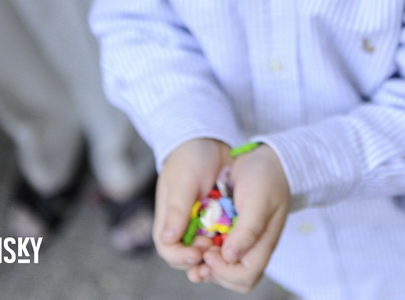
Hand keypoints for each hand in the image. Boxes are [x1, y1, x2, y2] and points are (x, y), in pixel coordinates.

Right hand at [153, 138, 230, 273]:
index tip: (197, 254)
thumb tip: (168, 239)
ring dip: (214, 258)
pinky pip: (222, 240)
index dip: (181, 257)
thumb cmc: (190, 159)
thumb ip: (176, 210)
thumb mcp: (182, 182)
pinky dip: (227, 245)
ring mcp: (201, 225)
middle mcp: (183, 227)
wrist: (209, 142)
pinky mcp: (218, 221)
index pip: (169, 250)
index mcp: (168, 221)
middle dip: (199, 262)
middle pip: (187, 257)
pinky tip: (236, 245)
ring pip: (205, 252)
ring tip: (226, 256)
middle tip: (214, 256)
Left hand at [200, 144, 289, 292]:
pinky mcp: (231, 232)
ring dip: (206, 264)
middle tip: (199, 255)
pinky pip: (217, 251)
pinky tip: (196, 237)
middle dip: (214, 273)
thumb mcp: (258, 200)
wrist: (265, 159)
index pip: (245, 276)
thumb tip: (230, 257)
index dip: (224, 272)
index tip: (209, 252)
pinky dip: (205, 249)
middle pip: (234, 280)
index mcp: (263, 244)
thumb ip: (247, 230)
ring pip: (223, 269)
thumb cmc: (265, 177)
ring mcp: (242, 241)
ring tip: (194, 249)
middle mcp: (252, 248)